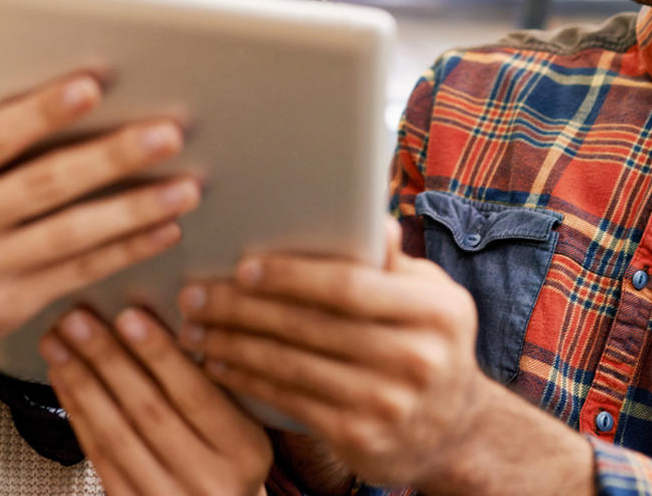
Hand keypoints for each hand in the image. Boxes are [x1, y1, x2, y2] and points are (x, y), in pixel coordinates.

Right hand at [0, 73, 199, 383]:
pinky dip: (129, 248)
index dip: (42, 112)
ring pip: (72, 233)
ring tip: (187, 187)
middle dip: (113, 157)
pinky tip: (166, 227)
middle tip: (168, 134)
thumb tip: (26, 70)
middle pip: (45, 183)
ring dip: (136, 209)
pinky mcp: (11, 306)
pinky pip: (81, 271)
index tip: (91, 86)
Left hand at [41, 308, 270, 495]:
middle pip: (148, 411)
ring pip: (116, 436)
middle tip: (76, 320)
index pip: (196, 394)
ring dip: (82, 384)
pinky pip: (100, 459)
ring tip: (58, 344)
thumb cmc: (231, 456)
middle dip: (108, 360)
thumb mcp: (244, 422)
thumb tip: (165, 320)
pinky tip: (64, 382)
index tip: (129, 315)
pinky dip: (79, 416)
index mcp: (244, 449)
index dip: (160, 354)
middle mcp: (207, 480)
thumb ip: (216, 383)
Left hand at [175, 219, 488, 488]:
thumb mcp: (430, 295)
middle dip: (246, 309)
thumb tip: (366, 214)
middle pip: (314, 325)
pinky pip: (291, 401)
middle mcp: (417, 357)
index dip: (294, 276)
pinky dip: (248, 380)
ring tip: (195, 327)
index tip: (245, 267)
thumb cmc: (430, 341)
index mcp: (436, 309)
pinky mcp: (362, 438)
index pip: (352, 286)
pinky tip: (219, 363)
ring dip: (235, 344)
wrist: (456, 431)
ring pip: (294, 366)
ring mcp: (390, 403)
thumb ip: (393, 261)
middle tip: (196, 294)